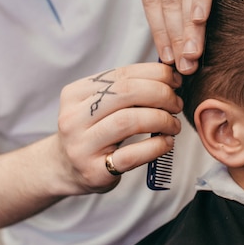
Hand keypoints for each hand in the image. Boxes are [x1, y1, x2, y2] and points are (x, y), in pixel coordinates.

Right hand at [56, 63, 182, 193]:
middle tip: (176, 104)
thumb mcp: (100, 105)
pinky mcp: (94, 170)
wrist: (67, 169)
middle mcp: (73, 117)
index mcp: (75, 93)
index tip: (176, 81)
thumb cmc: (93, 131)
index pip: (122, 74)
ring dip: (161, 119)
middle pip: (126, 93)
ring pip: (128, 121)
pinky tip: (166, 143)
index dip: (155, 74)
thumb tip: (170, 76)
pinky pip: (131, 155)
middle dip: (161, 94)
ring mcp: (81, 145)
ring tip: (173, 124)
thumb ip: (127, 89)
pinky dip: (155, 146)